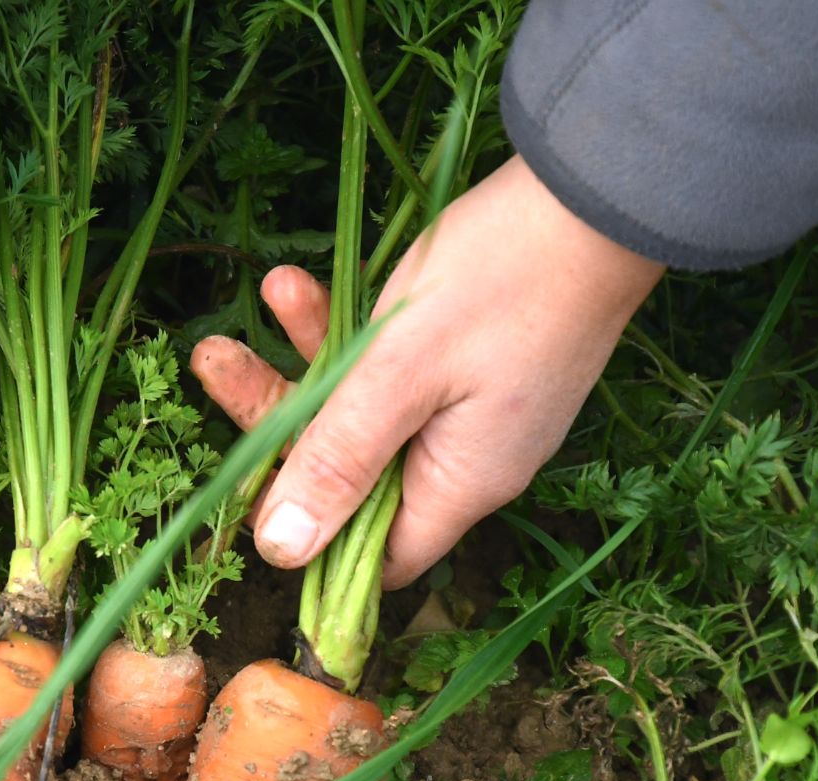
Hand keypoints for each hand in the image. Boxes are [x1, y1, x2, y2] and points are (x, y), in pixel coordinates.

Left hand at [191, 157, 663, 589]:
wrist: (598, 187)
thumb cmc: (504, 279)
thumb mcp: (400, 372)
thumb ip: (339, 460)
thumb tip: (281, 552)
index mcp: (460, 483)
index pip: (372, 556)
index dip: (310, 535)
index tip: (246, 486)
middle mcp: (470, 459)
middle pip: (354, 473)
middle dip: (282, 416)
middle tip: (218, 356)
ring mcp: (475, 407)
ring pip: (365, 408)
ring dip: (310, 356)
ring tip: (273, 287)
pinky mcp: (474, 357)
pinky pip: (394, 365)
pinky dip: (350, 329)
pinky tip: (306, 280)